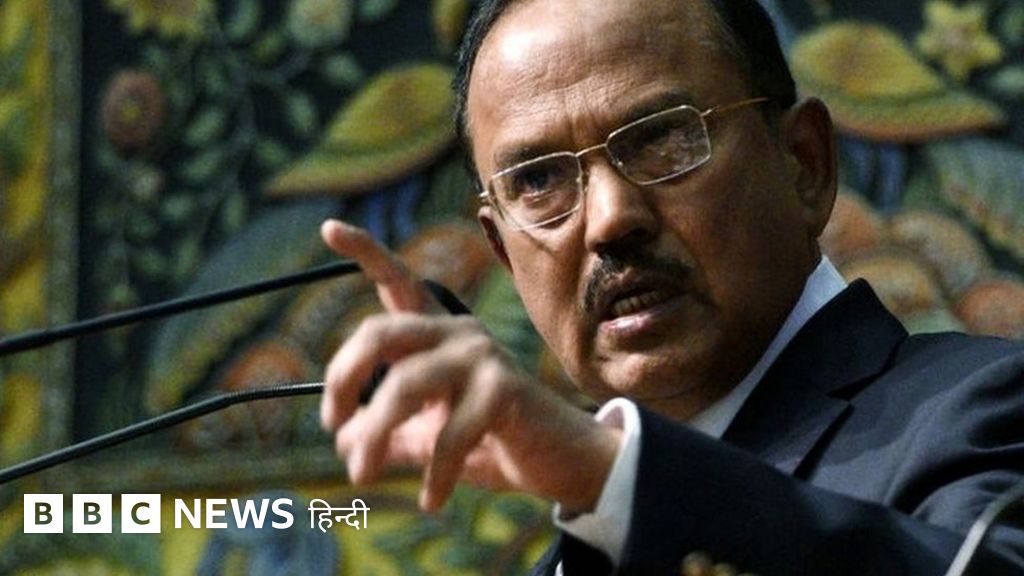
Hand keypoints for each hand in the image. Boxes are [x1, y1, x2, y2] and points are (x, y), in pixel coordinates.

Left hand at [319, 219, 620, 512]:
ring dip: (375, 434)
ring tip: (361, 474)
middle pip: (382, 332)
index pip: (399, 282)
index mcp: (438, 334)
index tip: (329, 227)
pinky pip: (450, 434)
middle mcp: (458, 332)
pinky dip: (434, 474)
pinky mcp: (503, 388)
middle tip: (330, 424)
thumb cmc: (492, 442)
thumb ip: (387, 433)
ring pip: (407, 385)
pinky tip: (430, 500)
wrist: (560, 462)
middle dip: (344, 376)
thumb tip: (343, 442)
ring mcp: (482, 356)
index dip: (365, 252)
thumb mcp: (429, 436)